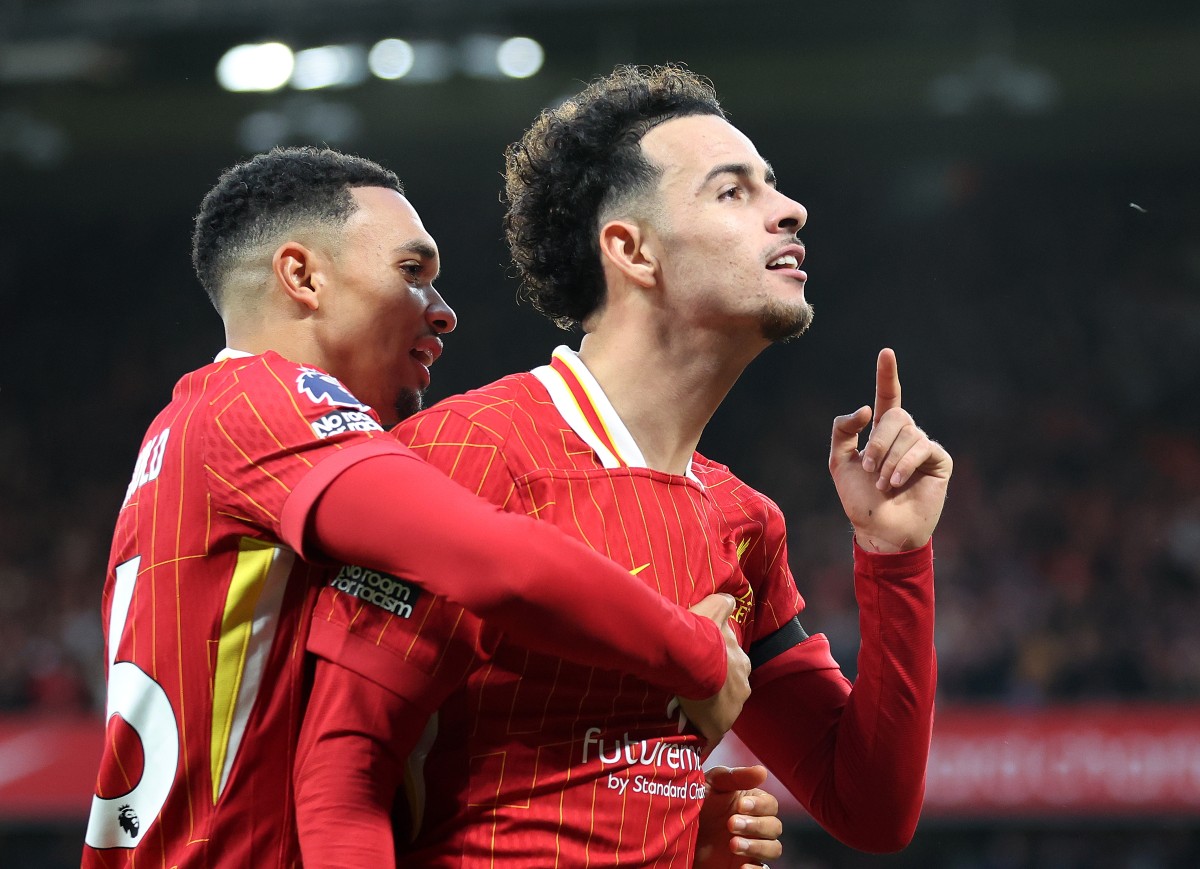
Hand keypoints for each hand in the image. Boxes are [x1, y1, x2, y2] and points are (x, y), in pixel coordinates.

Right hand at [678, 594, 750, 752]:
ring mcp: (731, 710)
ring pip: (716, 712)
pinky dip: (699, 737)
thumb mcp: (714, 609)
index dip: (715, 667)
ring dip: (704, 712)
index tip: (700, 669)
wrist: (693, 660)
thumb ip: (723, 603)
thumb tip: (729, 599)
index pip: (731, 667)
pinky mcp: (717, 728)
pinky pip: (708, 736)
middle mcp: (742, 686)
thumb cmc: (702, 635)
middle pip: (726, 691)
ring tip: (682, 710)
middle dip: (712, 691)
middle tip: (689, 690)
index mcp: (742, 662)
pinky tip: (687, 737)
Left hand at [693, 765, 782, 868]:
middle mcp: (755, 825)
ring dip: (757, 846)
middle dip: (755, 826)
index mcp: (751, 803)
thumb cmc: (694, 802)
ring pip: (773, 849)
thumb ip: (736, 777)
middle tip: (730, 824)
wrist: (674, 831)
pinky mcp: (742, 866)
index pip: (770, 805)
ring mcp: (751, 847)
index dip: (760, 806)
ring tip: (732, 845)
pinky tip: (742, 867)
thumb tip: (763, 771)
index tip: (741, 805)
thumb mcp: (711, 784)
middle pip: (774, 827)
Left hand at [829, 348, 952, 552]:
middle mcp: (903, 435)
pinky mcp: (939, 460)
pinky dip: (904, 464)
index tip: (886, 352)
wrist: (880, 530)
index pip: (886, 397)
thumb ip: (843, 430)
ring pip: (906, 432)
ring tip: (883, 483)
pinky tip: (897, 481)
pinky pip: (922, 447)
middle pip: (894, 414)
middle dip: (878, 441)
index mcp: (881, 432)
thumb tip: (867, 408)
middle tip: (868, 469)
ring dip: (888, 459)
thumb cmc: (860, 499)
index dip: (886, 375)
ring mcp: (922, 447)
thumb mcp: (839, 462)